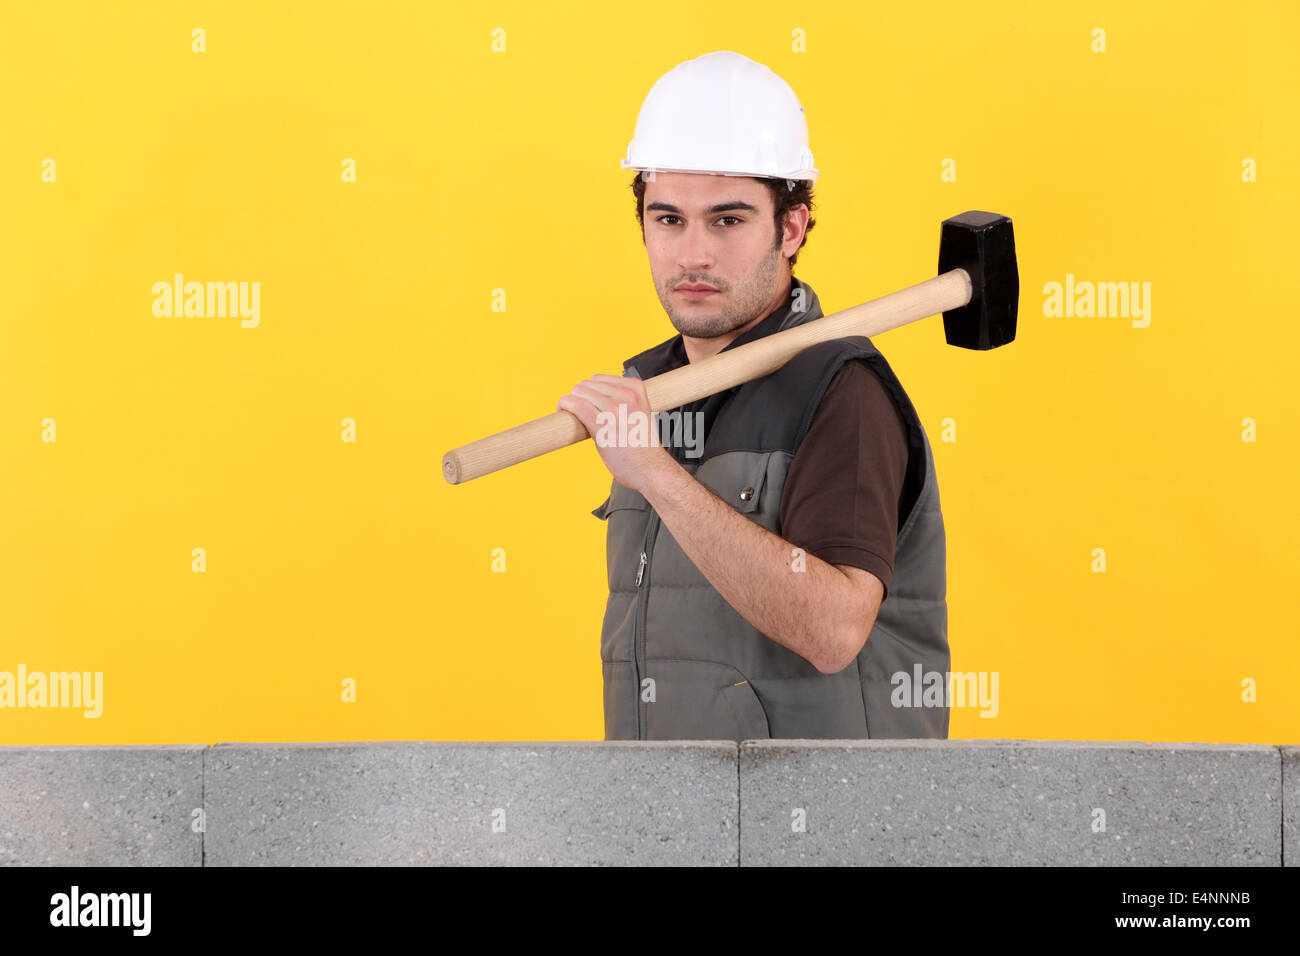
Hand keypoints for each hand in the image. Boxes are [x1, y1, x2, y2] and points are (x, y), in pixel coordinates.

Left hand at [557, 374, 675, 493]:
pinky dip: (565, 405)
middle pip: (587, 384)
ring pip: (579, 392)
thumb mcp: (639, 413)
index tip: (585, 401)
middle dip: (578, 396)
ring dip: (570, 402)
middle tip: (577, 411)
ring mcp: (615, 409)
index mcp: (636, 389)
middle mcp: (626, 395)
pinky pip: (577, 405)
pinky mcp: (603, 424)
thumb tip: (594, 400)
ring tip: (571, 415)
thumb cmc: (643, 448)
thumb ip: (621, 403)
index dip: (587, 390)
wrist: (651, 469)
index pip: (600, 378)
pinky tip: (563, 411)